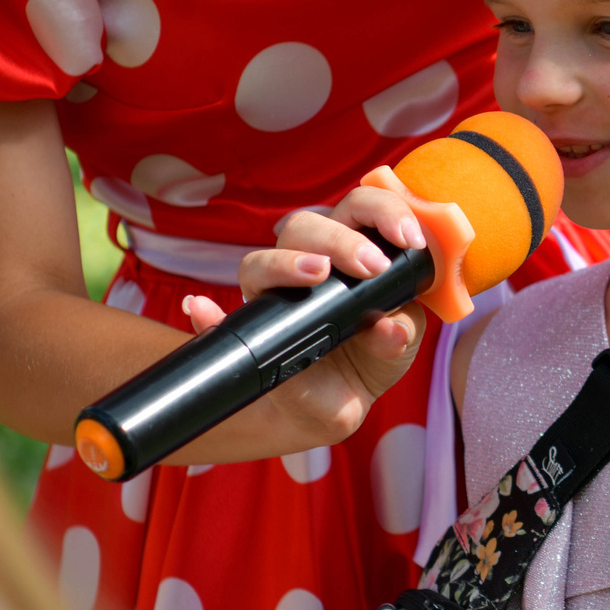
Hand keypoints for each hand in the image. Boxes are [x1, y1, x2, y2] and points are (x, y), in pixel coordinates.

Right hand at [180, 184, 428, 453]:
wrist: (342, 402)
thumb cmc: (372, 354)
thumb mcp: (400, 341)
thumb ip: (401, 329)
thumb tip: (389, 328)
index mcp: (349, 251)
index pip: (357, 208)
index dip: (383, 212)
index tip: (408, 238)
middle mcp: (306, 263)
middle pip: (306, 225)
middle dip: (342, 239)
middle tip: (372, 266)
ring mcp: (274, 295)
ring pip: (261, 260)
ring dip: (287, 262)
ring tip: (318, 273)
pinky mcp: (252, 331)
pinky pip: (219, 320)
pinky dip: (206, 313)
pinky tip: (201, 309)